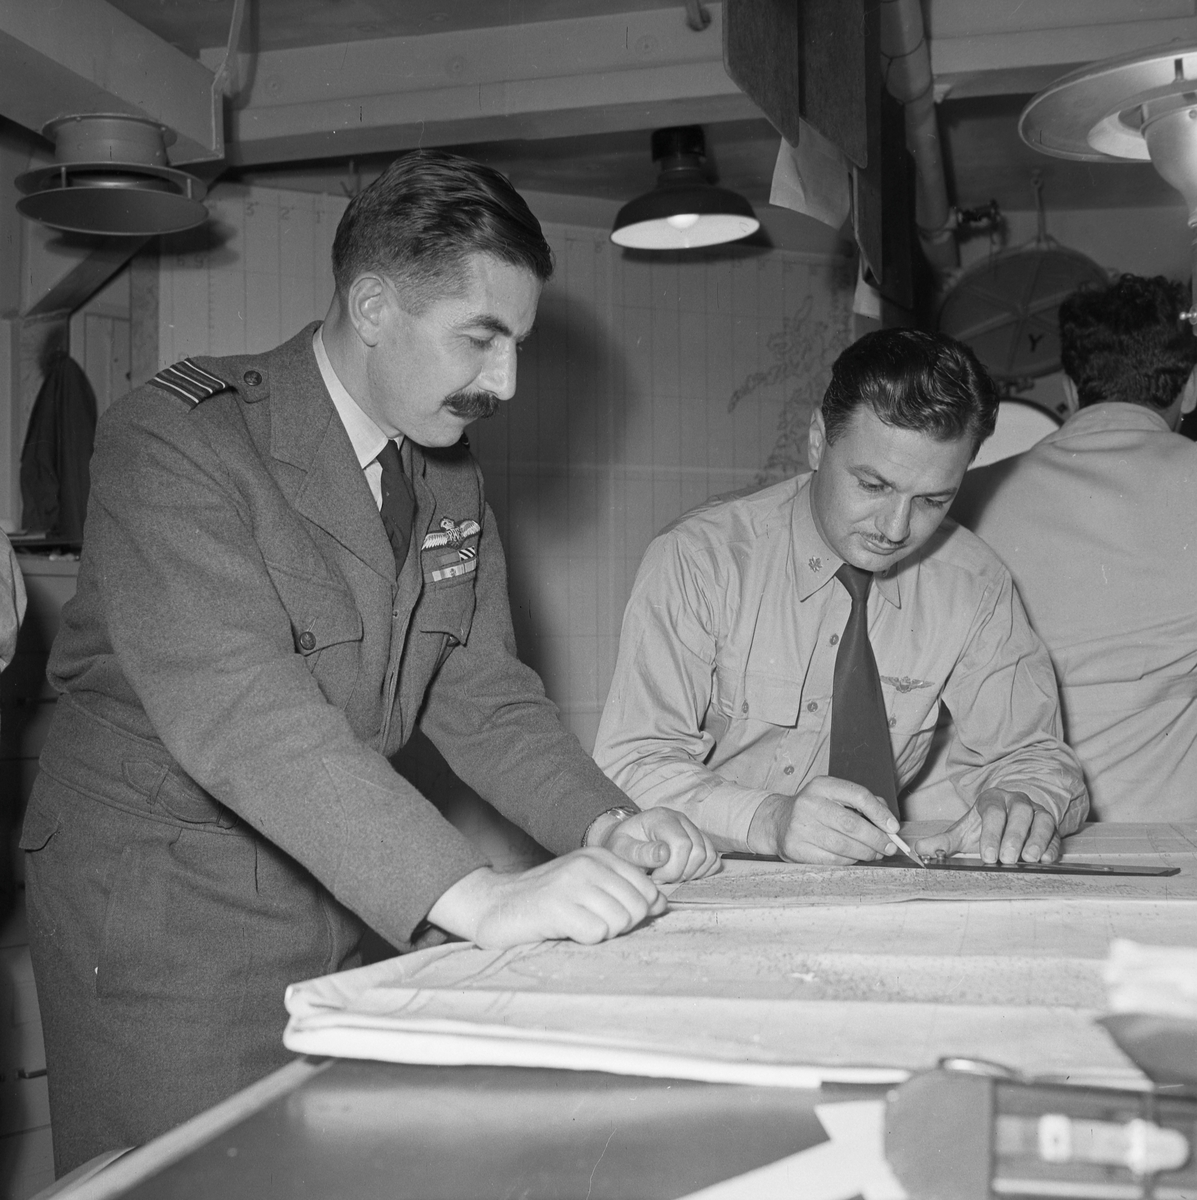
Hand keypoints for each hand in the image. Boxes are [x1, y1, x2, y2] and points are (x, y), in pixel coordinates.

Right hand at [426, 849, 666, 948]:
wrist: (494, 906)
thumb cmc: (547, 902)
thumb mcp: (588, 886)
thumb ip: (624, 891)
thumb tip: (661, 905)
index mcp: (600, 856)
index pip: (649, 891)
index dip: (637, 913)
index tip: (610, 916)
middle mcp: (589, 864)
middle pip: (638, 908)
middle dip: (620, 926)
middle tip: (591, 924)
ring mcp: (572, 883)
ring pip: (620, 922)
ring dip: (601, 934)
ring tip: (576, 926)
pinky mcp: (557, 906)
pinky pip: (596, 934)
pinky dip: (584, 940)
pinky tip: (564, 931)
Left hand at [591, 807, 720, 882]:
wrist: (626, 841)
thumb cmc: (622, 846)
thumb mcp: (621, 850)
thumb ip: (640, 852)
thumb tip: (664, 854)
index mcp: (660, 818)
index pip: (682, 844)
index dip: (672, 868)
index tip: (655, 877)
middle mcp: (680, 819)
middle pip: (698, 851)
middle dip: (681, 873)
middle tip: (661, 878)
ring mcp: (692, 828)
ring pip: (709, 856)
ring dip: (692, 873)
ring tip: (670, 875)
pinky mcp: (699, 840)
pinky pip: (713, 859)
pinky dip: (702, 871)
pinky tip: (682, 873)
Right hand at [747, 777, 900, 863]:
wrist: (778, 821)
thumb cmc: (815, 809)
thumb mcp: (834, 796)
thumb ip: (863, 803)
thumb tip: (889, 823)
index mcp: (822, 785)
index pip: (858, 795)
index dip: (880, 813)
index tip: (894, 828)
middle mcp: (809, 803)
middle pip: (852, 824)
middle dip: (876, 838)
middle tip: (889, 847)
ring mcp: (800, 826)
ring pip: (843, 845)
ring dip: (865, 853)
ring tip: (875, 854)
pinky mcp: (796, 847)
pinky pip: (832, 859)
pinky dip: (849, 861)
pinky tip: (855, 859)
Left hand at [912, 788, 1060, 864]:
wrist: (1008, 819)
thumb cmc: (984, 827)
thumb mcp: (963, 832)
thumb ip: (943, 841)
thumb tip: (918, 849)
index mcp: (992, 799)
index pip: (992, 811)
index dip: (991, 832)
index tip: (988, 855)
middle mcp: (1016, 802)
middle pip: (1019, 813)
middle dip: (1013, 836)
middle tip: (1007, 858)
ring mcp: (1036, 812)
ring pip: (1041, 820)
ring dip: (1036, 839)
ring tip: (1027, 859)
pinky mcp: (1052, 827)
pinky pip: (1055, 834)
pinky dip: (1052, 847)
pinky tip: (1046, 860)